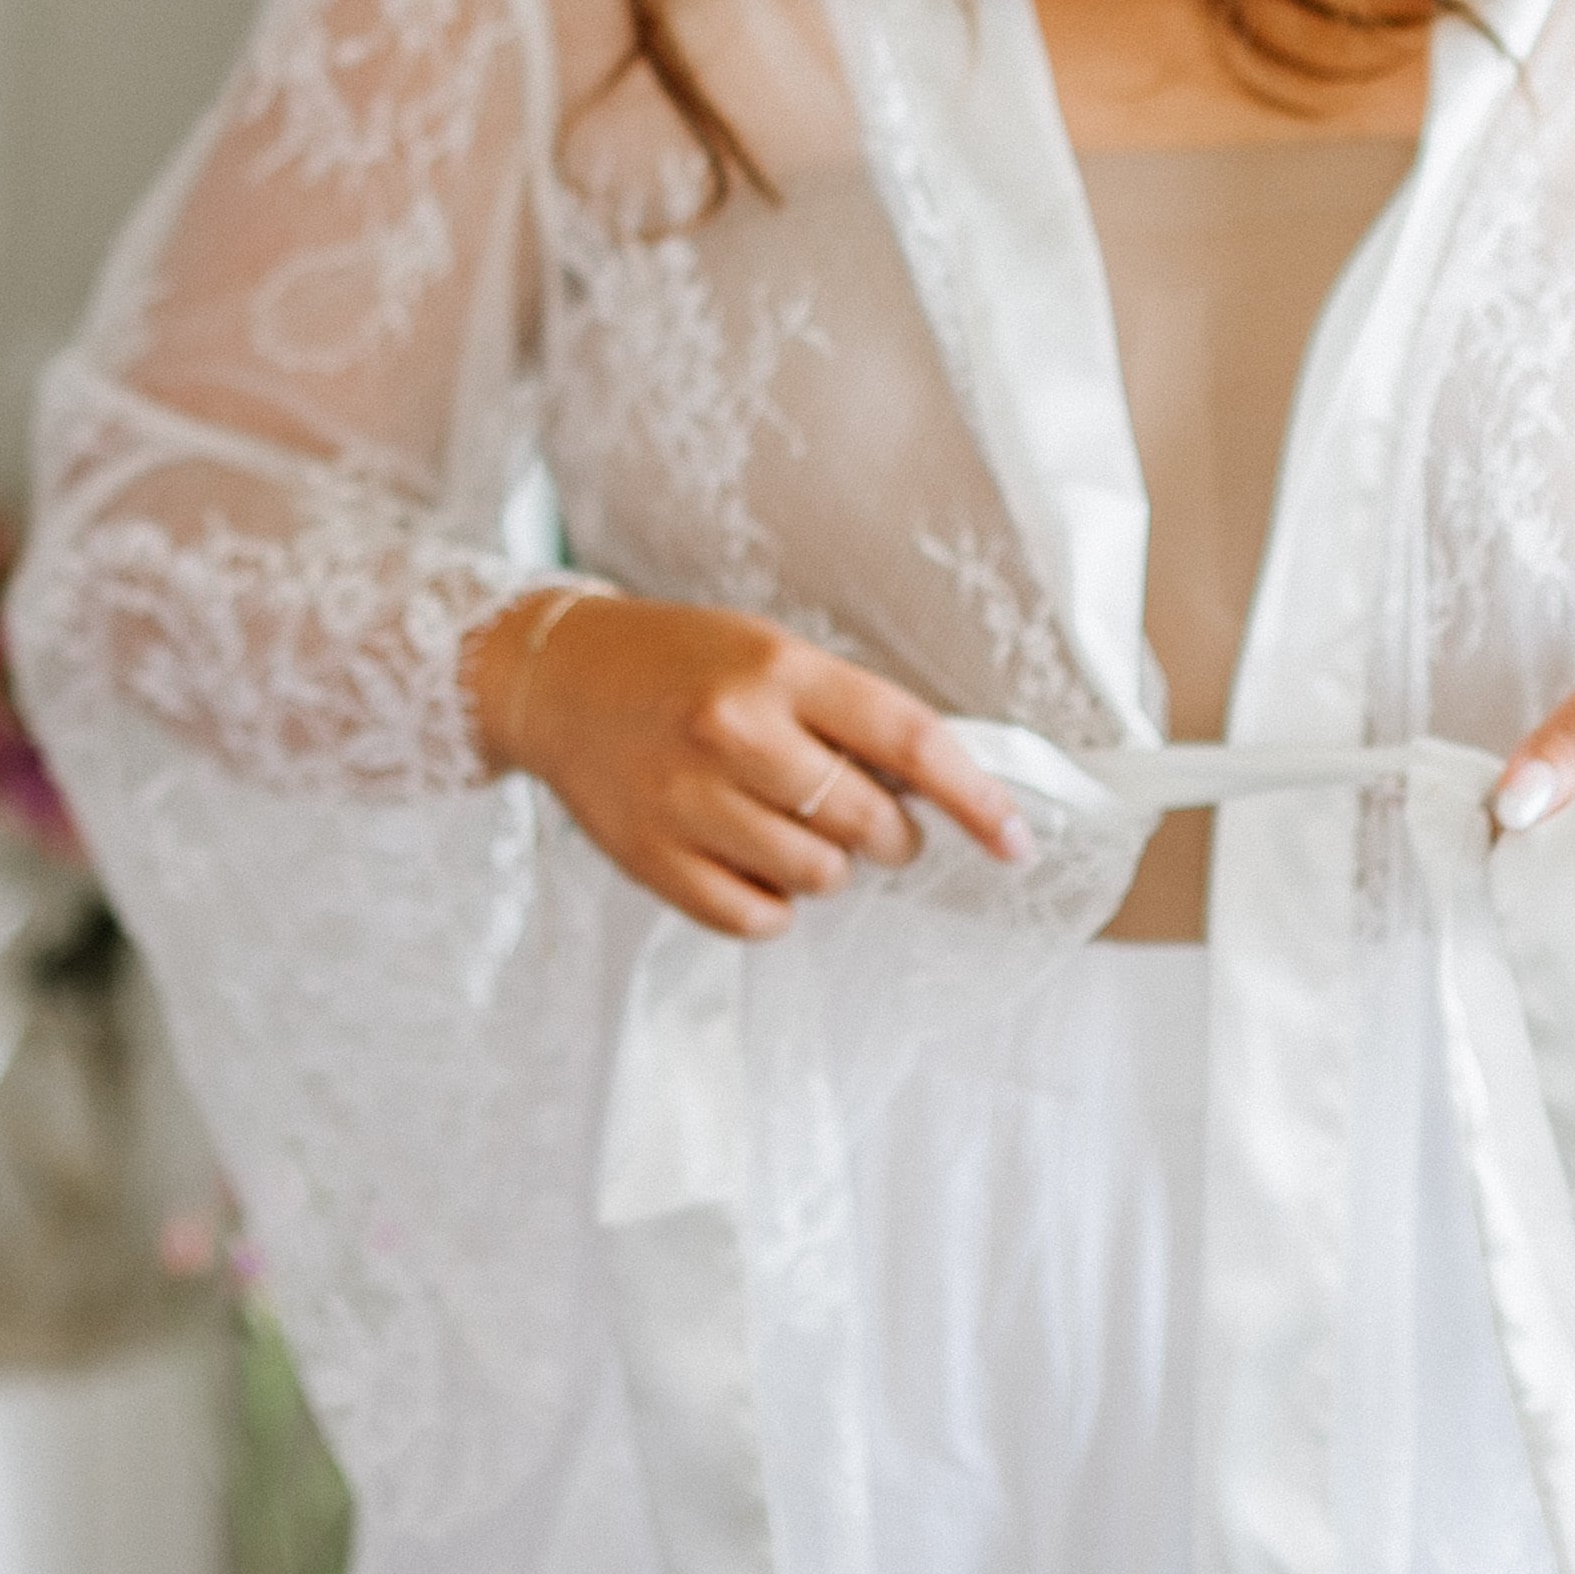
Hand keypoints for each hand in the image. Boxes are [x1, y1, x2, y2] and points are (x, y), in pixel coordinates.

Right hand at [465, 588, 1034, 941]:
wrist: (557, 680)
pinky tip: (752, 861)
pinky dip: (774, 904)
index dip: (976, 798)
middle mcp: (732, 729)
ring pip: (819, 876)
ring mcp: (686, 798)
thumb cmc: (683, 665)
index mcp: (776, 667)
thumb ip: (848, 716)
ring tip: (789, 827)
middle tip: (874, 823)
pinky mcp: (651, 858)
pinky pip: (757, 918)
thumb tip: (942, 793)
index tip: (1018, 840)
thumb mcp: (770, 655)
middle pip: (869, 822)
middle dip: (894, 837)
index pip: (908, 738)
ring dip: (828, 866)